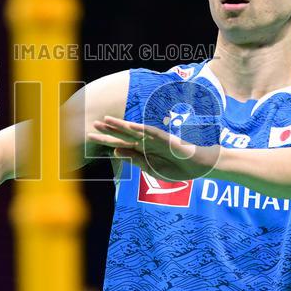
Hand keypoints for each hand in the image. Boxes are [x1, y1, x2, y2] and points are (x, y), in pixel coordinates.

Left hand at [87, 115, 220, 181]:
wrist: (200, 167)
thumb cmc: (177, 169)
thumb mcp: (152, 169)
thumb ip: (135, 160)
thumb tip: (115, 150)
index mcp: (142, 150)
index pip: (120, 144)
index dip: (106, 140)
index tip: (89, 136)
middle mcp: (146, 143)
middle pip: (123, 135)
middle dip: (108, 130)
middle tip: (91, 124)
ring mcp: (155, 140)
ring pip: (135, 131)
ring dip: (121, 126)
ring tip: (106, 120)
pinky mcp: (166, 140)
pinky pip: (152, 134)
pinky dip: (141, 130)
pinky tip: (130, 126)